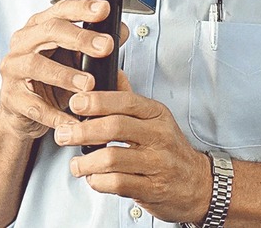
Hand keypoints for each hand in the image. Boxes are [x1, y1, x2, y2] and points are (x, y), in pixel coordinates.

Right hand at [0, 0, 126, 141]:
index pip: (60, 10)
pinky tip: (74, 120)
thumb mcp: (73, 58)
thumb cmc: (48, 79)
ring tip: (88, 84)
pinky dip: (56, 114)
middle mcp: (23, 43)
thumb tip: (121, 32)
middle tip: (105, 47)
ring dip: (65, 75)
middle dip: (80, 38)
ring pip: (36, 65)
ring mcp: (13, 69)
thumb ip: (94, 44)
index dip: (82, 9)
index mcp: (39, 27)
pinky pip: (34, 105)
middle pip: (49, 31)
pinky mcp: (11, 97)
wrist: (22, 112)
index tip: (103, 11)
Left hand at [55, 72, 212, 223]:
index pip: (125, 101)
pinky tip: (93, 178)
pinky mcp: (152, 188)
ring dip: (86, 162)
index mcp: (157, 114)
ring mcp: (157, 164)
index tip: (75, 103)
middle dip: (82, 130)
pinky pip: (117, 184)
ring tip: (76, 164)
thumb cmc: (170, 149)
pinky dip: (98, 181)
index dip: (97, 101)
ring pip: (113, 158)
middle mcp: (159, 136)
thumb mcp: (155, 119)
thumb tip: (113, 71)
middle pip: (115, 127)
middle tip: (63, 134)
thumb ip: (130, 98)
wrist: (197, 184)